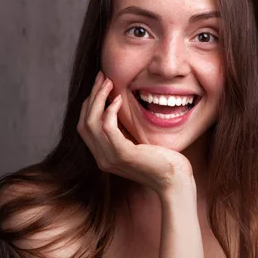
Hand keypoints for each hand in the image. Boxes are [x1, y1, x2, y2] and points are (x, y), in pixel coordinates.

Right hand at [77, 71, 194, 195]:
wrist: (174, 180)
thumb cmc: (161, 161)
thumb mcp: (136, 143)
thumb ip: (123, 131)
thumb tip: (116, 106)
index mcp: (103, 156)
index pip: (85, 126)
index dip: (89, 104)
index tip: (100, 84)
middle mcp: (102, 159)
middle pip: (84, 123)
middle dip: (91, 96)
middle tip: (102, 76)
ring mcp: (110, 158)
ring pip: (91, 123)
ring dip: (98, 98)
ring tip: (108, 82)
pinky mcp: (123, 154)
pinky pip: (107, 128)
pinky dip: (109, 111)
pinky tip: (118, 100)